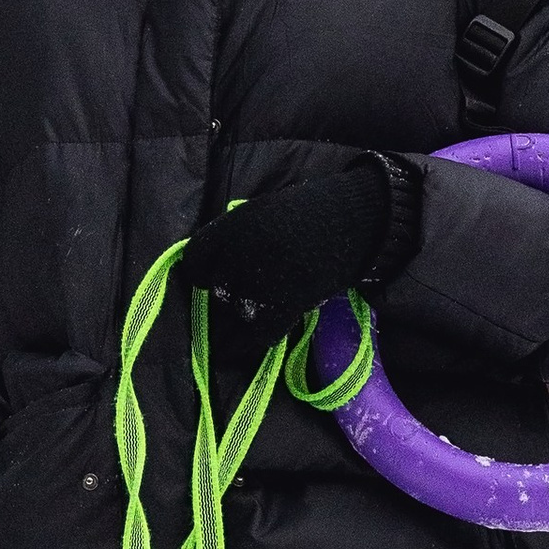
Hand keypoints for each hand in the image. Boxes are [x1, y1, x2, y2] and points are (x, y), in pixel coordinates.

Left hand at [182, 156, 423, 314]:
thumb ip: (235, 235)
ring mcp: (262, 283)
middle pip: (217, 286)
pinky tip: (258, 333)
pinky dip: (255, 337)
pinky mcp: (286, 306)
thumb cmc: (309, 210)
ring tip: (264, 299)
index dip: (201, 268)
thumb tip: (214, 264)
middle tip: (247, 285)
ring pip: (237, 309)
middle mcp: (240, 256)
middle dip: (228, 288)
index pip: (195, 257)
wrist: (353, 220)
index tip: (208, 274)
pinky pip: (259, 334)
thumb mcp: (262, 211)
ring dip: (245, 309)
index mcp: (233, 228)